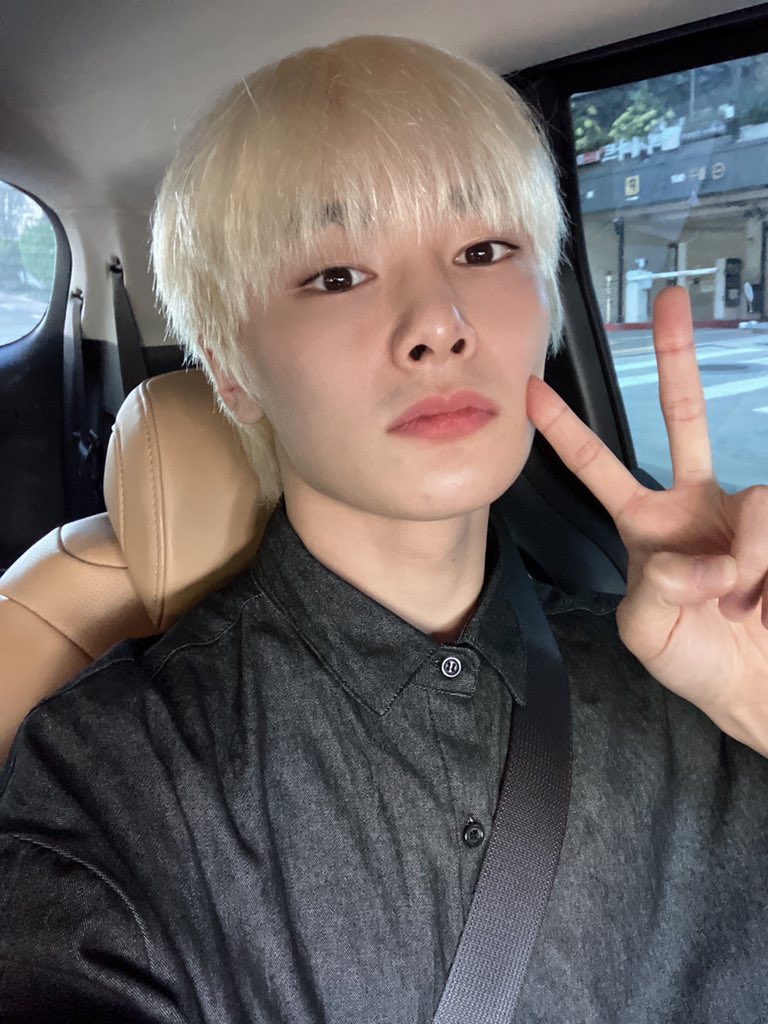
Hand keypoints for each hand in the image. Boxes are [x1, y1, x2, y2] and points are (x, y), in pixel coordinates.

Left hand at [527, 286, 767, 755]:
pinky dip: (760, 564)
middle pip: (682, 417)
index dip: (566, 430)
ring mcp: (742, 512)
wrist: (756, 685)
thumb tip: (695, 558)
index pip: (597, 466)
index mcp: (645, 525)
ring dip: (738, 565)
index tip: (532, 390)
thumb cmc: (695, 658)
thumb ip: (654, 589)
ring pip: (747, 505)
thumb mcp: (647, 630)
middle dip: (676, 357)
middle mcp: (693, 505)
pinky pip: (767, 523)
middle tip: (669, 301)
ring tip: (740, 602)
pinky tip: (761, 593)